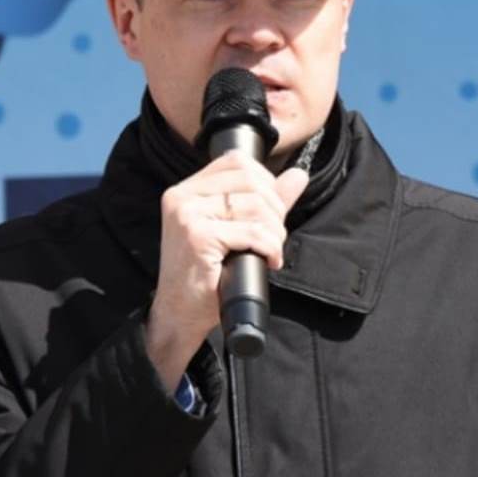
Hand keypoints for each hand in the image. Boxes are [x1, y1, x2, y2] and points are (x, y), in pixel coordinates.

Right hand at [146, 151, 309, 389]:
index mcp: (186, 190)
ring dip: (275, 232)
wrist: (178, 315)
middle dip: (275, 209)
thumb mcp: (236, 231)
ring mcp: (187, 215)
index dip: (266, 183)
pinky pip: (253, 232)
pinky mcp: (198, 237)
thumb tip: (298, 175)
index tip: (271, 212)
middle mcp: (182, 196)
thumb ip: (265, 201)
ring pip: (255, 206)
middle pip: (251, 181)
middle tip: (275, 237)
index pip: (237, 162)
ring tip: (271, 251)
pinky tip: (269, 261)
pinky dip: (270, 247)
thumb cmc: (206, 276)